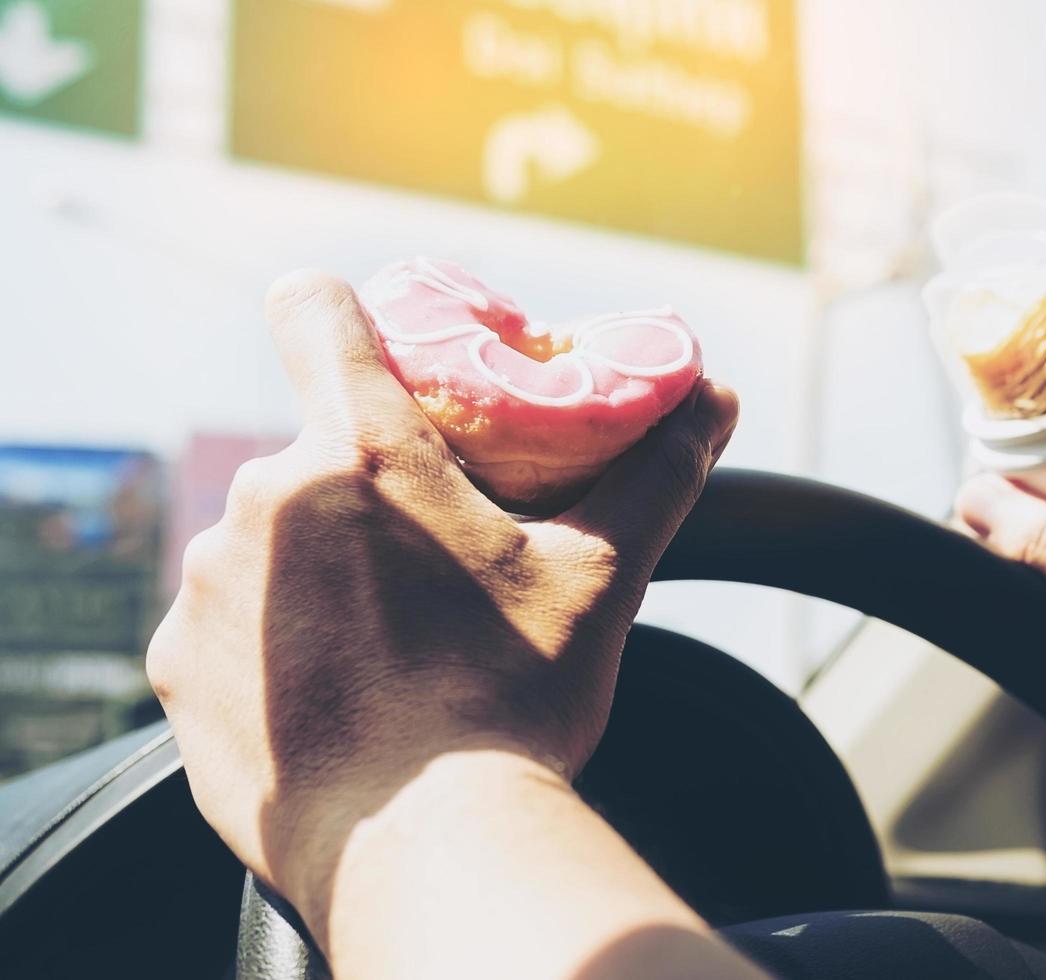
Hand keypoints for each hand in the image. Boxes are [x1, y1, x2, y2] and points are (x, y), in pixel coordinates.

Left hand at [146, 270, 738, 935]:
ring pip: (268, 540)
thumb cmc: (513, 704)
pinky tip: (333, 692)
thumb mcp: (599, 578)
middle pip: (313, 452)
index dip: (338, 312)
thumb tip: (715, 397)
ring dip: (316, 567)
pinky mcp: (177, 668)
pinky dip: (271, 641)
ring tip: (387, 642)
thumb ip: (656, 474)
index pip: (315, 312)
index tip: (371, 353)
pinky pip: (224, 622)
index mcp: (366, 456)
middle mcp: (264, 504)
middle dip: (366, 488)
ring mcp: (211, 588)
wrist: (424, 851)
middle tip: (432, 561)